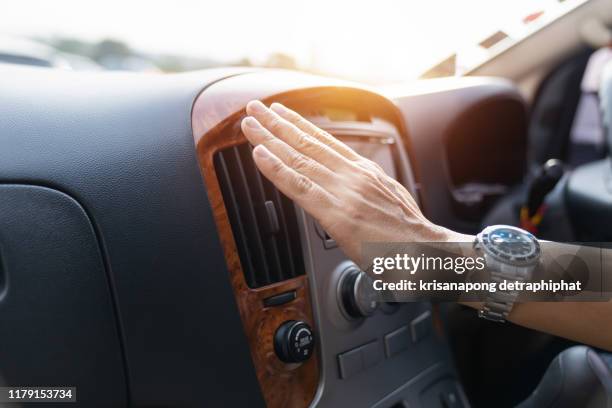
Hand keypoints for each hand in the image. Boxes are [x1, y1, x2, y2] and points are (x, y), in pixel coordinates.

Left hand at [240, 100, 465, 266]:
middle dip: (277, 123)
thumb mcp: (388, 199)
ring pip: (299, 159)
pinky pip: (300, 187)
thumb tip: (349, 187)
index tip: (280, 112)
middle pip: (307, 143)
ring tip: (250, 124)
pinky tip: (260, 156)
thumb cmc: (410, 235)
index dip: (299, 124)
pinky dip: (277, 169)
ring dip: (270, 139)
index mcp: (364, 171)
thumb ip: (364, 189)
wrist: (430, 253)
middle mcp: (353, 175)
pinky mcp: (338, 214)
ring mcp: (344, 192)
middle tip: (254, 108)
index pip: (325, 142)